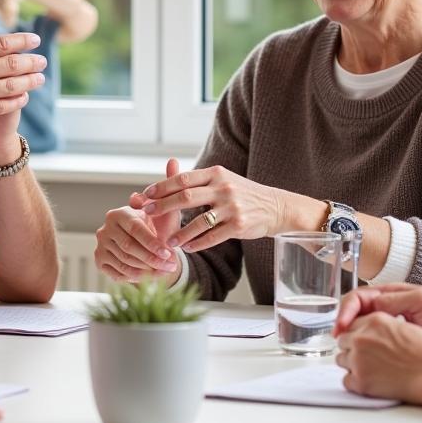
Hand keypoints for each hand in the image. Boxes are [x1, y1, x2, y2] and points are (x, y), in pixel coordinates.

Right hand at [0, 33, 45, 142]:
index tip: (34, 40)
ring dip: (30, 81)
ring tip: (41, 78)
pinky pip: (4, 104)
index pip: (0, 43)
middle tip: (43, 60)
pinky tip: (25, 97)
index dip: (22, 41)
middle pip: (11, 63)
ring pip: (12, 84)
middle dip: (31, 61)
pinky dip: (17, 100)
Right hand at [94, 203, 180, 281]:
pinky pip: (118, 274)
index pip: (135, 229)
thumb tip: (137, 197)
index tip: (168, 253)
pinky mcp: (99, 260)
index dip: (152, 243)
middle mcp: (105, 229)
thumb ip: (152, 205)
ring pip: (124, 263)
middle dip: (152, 259)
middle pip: (128, 248)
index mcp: (118, 214)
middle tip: (171, 266)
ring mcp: (100, 245)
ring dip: (147, 271)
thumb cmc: (152, 225)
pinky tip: (151, 277)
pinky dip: (136, 278)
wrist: (142, 238)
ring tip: (165, 272)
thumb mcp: (156, 214)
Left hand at [133, 164, 285, 251]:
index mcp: (216, 174)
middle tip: (148, 212)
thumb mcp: (222, 180)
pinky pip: (213, 236)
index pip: (183, 179)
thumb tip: (166, 182)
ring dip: (180, 233)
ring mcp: (232, 207)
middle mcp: (223, 188)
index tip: (146, 194)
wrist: (275, 206)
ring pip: (199, 221)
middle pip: (186, 196)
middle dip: (164, 205)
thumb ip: (198, 181)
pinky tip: (187, 248)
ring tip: (168, 241)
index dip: (162, 186)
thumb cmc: (241, 193)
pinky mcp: (239, 225)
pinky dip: (198, 243)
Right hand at [334, 283, 421, 348]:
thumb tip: (370, 306)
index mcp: (390, 294)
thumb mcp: (421, 300)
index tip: (341, 326)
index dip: (346, 310)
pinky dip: (365, 348)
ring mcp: (391, 325)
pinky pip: (374, 342)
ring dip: (351, 336)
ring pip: (361, 328)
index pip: (358, 298)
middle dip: (342, 324)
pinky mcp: (396, 343)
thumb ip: (394, 299)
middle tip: (338, 339)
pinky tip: (364, 355)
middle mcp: (386, 308)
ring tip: (346, 348)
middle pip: (354, 312)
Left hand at [335, 312, 421, 403]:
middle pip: (343, 341)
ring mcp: (358, 359)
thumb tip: (379, 333)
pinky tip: (370, 383)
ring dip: (353, 364)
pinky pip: (346, 380)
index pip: (351, 324)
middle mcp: (362, 337)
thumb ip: (386, 326)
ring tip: (371, 370)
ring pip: (341, 359)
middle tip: (367, 358)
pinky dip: (355, 383)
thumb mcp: (406, 327)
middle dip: (353, 349)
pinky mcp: (360, 380)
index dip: (357, 334)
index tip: (361, 342)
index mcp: (374, 321)